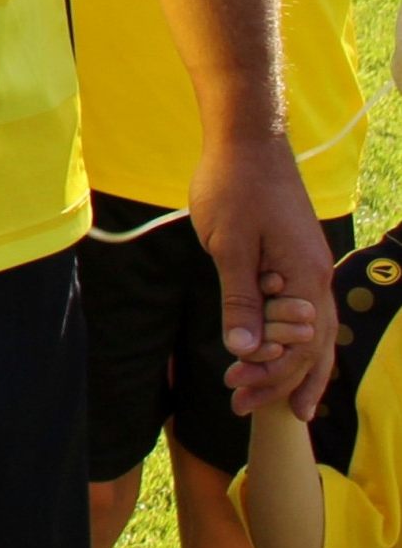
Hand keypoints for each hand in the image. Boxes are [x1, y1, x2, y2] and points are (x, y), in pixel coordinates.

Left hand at [196, 130, 340, 417]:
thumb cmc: (233, 187)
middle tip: (245, 406)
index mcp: (305, 279)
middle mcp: (317, 277)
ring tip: (287, 401)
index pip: (294, 347)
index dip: (267, 375)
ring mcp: (311, 267)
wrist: (248, 141)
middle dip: (279, 379)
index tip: (236, 394)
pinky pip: (306, 310)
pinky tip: (285, 349)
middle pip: (310, 346)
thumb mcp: (229, 246)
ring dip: (294, 364)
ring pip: (315, 331)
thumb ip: (240, 299)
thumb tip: (244, 349)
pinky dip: (297, 336)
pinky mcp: (298, 257)